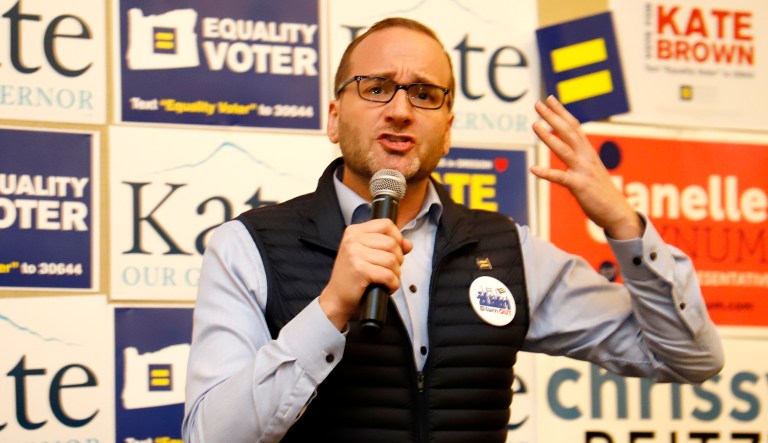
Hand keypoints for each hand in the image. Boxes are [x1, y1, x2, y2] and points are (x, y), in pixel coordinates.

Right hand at [319, 218, 412, 329]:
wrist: (336, 299)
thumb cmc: (352, 278)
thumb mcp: (367, 255)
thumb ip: (389, 246)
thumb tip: (408, 243)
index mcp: (354, 232)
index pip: (386, 224)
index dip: (397, 237)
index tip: (395, 251)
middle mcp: (352, 240)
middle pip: (392, 243)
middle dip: (398, 259)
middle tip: (389, 270)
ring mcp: (355, 254)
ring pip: (392, 259)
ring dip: (395, 273)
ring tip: (386, 280)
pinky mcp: (360, 270)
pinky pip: (388, 275)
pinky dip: (392, 284)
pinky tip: (386, 287)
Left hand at [531, 95, 641, 239]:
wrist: (617, 212)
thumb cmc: (601, 192)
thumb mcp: (590, 169)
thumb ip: (580, 157)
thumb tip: (569, 147)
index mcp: (588, 152)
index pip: (573, 127)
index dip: (561, 112)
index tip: (550, 99)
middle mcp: (586, 157)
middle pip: (568, 132)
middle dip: (553, 116)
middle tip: (538, 103)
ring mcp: (583, 171)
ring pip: (563, 149)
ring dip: (548, 137)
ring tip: (535, 125)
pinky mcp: (579, 186)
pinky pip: (560, 178)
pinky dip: (546, 173)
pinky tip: (533, 169)